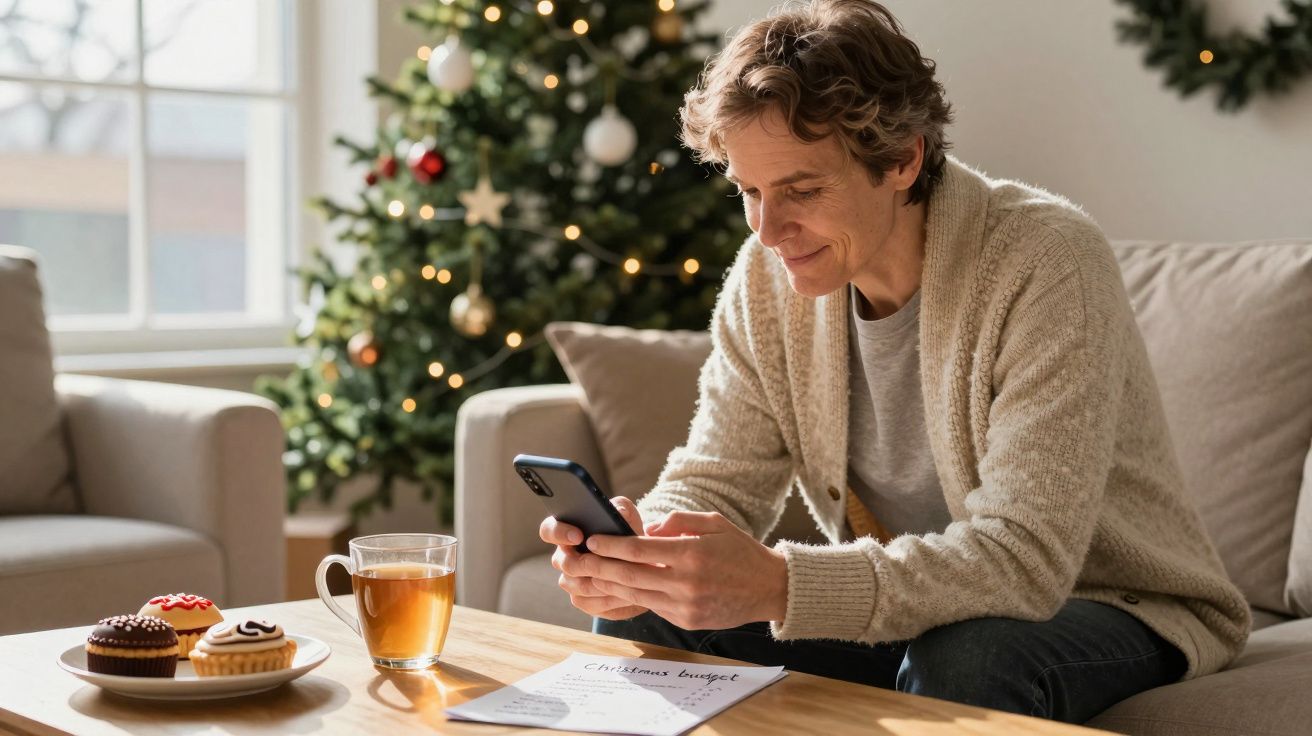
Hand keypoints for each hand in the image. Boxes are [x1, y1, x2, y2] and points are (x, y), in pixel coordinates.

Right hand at [540, 497, 648, 619]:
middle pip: (563, 563)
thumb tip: (616, 511)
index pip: (549, 530)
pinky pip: (590, 603)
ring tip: (624, 576)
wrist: (642, 565)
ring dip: (602, 581)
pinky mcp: (583, 601)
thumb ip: (620, 508)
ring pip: (577, 585)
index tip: (578, 535)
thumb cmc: (628, 534)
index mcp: (567, 533)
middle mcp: (564, 558)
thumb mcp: (627, 516)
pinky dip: (609, 598)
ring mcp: (571, 581)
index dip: (559, 533)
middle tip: (606, 561)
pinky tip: (627, 591)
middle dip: (585, 562)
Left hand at [566, 511, 788, 630]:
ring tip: (587, 575)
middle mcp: (686, 582)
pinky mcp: (687, 621)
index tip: (591, 539)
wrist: (770, 588)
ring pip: (636, 595)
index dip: (611, 545)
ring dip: (608, 585)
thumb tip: (647, 528)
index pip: (639, 549)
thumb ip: (678, 521)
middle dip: (598, 567)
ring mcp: (686, 605)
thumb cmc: (740, 550)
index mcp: (691, 554)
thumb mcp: (713, 523)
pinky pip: (652, 606)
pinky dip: (633, 596)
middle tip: (574, 560)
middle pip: (629, 575)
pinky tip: (617, 588)